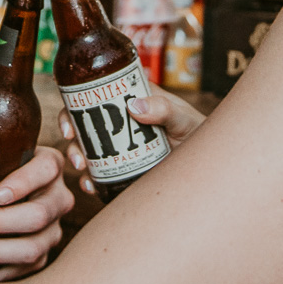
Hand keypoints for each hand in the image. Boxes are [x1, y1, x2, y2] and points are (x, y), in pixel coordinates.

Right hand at [61, 91, 206, 193]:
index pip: (94, 97)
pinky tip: (92, 186)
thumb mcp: (184, 118)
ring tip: (83, 171)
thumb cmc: (199, 132)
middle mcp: (120, 124)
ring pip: (88, 150)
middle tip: (76, 155)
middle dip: (72, 140)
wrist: (212, 166)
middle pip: (84, 126)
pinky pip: (100, 174)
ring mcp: (120, 147)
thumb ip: (165, 110)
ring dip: (78, 159)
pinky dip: (91, 181)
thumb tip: (135, 105)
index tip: (70, 124)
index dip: (74, 107)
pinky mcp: (124, 169)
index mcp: (131, 101)